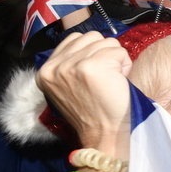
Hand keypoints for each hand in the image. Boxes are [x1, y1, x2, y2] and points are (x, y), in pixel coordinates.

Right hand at [37, 31, 132, 158]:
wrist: (105, 134)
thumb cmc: (94, 112)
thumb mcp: (68, 87)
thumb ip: (71, 64)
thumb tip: (91, 43)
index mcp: (45, 71)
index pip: (74, 39)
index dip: (92, 52)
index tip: (95, 74)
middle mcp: (54, 67)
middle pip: (92, 36)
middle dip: (105, 53)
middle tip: (106, 78)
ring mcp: (71, 66)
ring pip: (107, 42)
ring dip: (116, 59)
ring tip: (112, 80)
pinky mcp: (91, 67)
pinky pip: (119, 51)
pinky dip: (125, 65)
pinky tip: (119, 82)